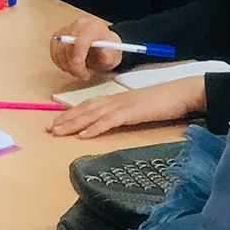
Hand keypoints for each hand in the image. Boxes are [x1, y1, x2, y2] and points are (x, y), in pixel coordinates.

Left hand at [46, 77, 204, 138]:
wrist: (182, 93)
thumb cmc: (164, 101)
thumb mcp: (140, 108)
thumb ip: (126, 113)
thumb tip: (113, 122)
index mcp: (117, 99)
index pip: (89, 105)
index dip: (71, 113)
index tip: (56, 121)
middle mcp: (116, 100)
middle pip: (85, 109)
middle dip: (65, 119)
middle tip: (48, 129)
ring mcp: (123, 105)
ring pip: (92, 114)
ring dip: (73, 123)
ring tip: (58, 132)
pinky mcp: (131, 112)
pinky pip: (109, 121)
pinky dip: (95, 128)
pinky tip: (84, 136)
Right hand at [51, 13, 120, 81]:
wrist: (103, 43)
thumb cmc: (108, 48)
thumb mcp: (114, 55)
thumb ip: (109, 55)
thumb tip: (104, 55)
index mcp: (93, 27)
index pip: (80, 41)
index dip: (78, 58)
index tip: (82, 71)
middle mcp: (78, 25)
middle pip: (67, 48)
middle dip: (74, 66)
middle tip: (83, 75)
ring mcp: (66, 30)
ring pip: (59, 52)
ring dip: (67, 66)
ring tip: (79, 70)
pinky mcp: (57, 37)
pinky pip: (54, 53)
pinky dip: (60, 63)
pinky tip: (71, 65)